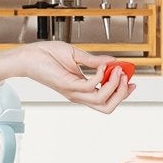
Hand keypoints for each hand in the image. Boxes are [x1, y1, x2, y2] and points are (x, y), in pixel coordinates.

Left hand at [0, 41, 135, 112]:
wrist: (30, 56)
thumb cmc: (47, 56)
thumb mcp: (76, 56)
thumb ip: (95, 60)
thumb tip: (112, 61)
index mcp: (82, 89)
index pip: (107, 100)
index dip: (123, 93)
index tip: (132, 80)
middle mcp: (79, 94)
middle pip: (107, 107)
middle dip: (122, 93)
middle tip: (127, 77)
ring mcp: (74, 92)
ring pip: (102, 100)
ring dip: (115, 84)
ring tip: (117, 69)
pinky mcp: (68, 85)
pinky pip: (92, 86)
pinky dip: (101, 75)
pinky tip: (102, 64)